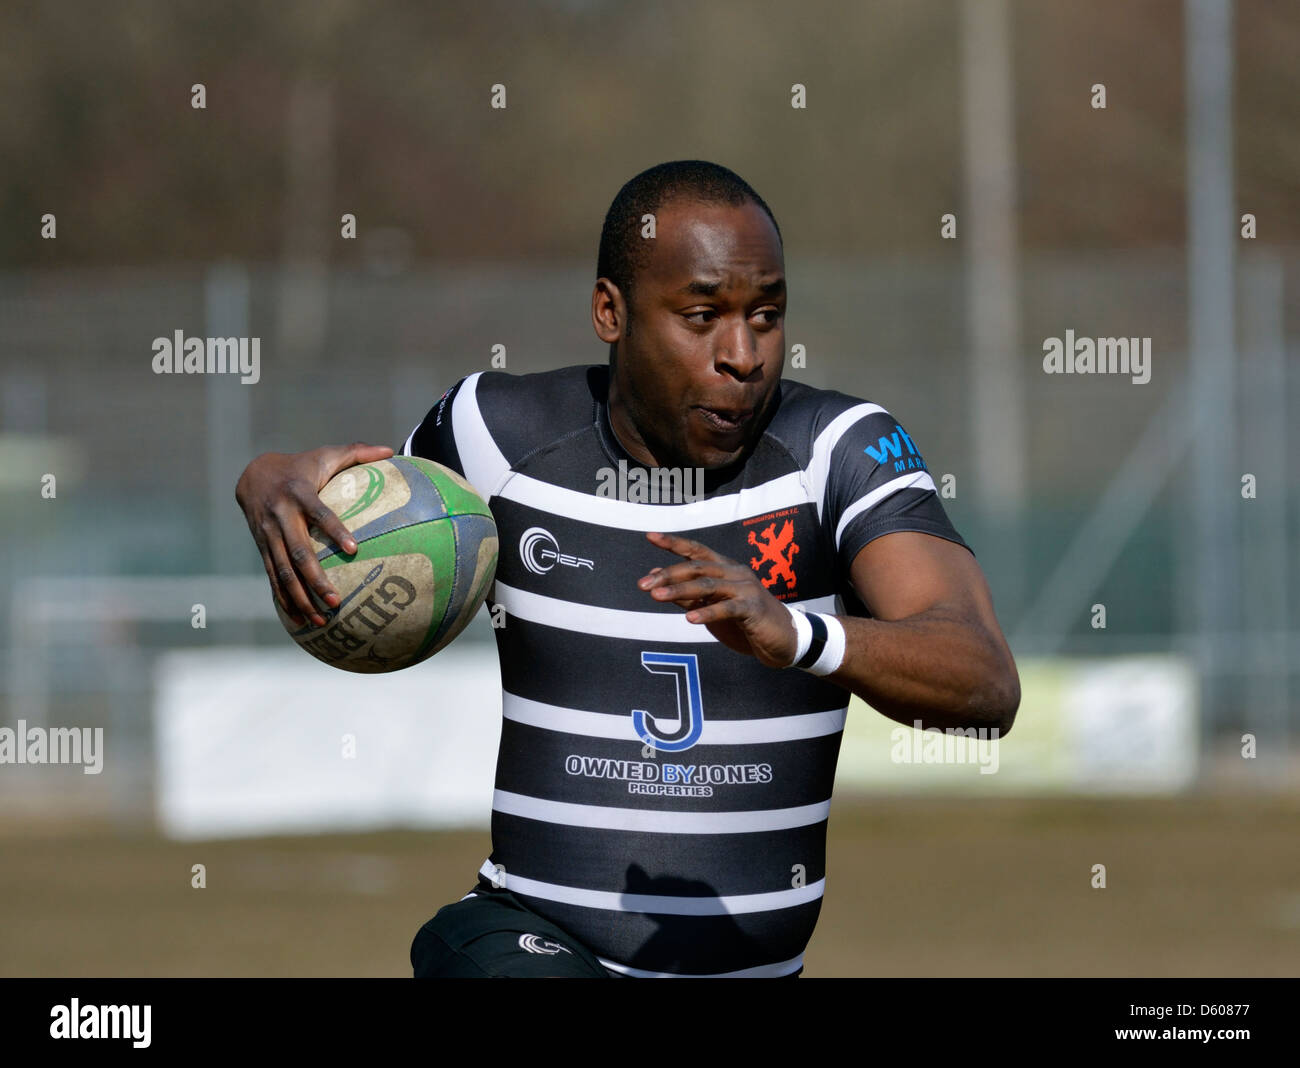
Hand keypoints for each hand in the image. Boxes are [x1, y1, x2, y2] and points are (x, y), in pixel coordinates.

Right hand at [235, 442, 393, 625]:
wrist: (253, 475)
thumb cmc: (301, 466)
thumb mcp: (325, 455)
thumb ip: (357, 453)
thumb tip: (390, 450)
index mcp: (299, 493)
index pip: (319, 513)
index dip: (335, 529)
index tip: (354, 549)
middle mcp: (281, 516)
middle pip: (299, 552)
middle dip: (315, 579)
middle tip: (336, 601)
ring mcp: (269, 535)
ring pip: (283, 571)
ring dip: (301, 597)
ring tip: (321, 620)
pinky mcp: (262, 548)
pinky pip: (273, 577)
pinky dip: (284, 599)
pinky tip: (299, 620)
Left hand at [637, 531, 797, 666]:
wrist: (784, 640)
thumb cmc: (746, 623)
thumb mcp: (712, 608)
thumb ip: (687, 595)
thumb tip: (656, 580)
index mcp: (726, 569)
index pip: (697, 551)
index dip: (674, 542)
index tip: (650, 536)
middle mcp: (736, 573)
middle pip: (697, 567)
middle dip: (668, 574)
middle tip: (643, 585)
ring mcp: (746, 589)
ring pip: (708, 585)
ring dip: (680, 591)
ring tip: (657, 596)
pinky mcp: (753, 609)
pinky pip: (728, 608)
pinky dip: (708, 612)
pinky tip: (690, 619)